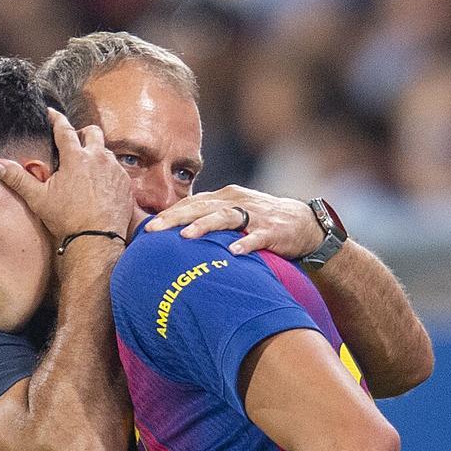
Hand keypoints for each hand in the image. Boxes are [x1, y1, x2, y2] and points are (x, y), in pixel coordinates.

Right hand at [0, 108, 131, 240]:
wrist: (96, 239)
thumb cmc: (67, 219)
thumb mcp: (38, 198)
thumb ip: (18, 178)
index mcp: (75, 158)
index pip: (64, 130)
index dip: (56, 119)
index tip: (51, 113)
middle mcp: (98, 158)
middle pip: (92, 132)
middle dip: (83, 133)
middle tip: (74, 143)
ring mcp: (115, 170)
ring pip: (106, 151)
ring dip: (96, 154)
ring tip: (87, 168)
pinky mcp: (125, 184)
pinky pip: (118, 170)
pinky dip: (108, 172)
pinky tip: (100, 185)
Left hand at [144, 184, 324, 257]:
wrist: (304, 223)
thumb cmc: (259, 221)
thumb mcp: (233, 214)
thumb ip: (207, 219)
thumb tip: (175, 233)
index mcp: (224, 197)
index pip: (191, 203)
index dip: (169, 213)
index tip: (146, 226)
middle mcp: (236, 202)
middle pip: (201, 207)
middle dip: (175, 218)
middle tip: (153, 230)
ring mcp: (255, 215)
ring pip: (226, 218)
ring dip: (205, 226)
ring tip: (186, 236)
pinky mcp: (273, 231)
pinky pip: (257, 237)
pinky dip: (246, 243)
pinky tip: (233, 253)